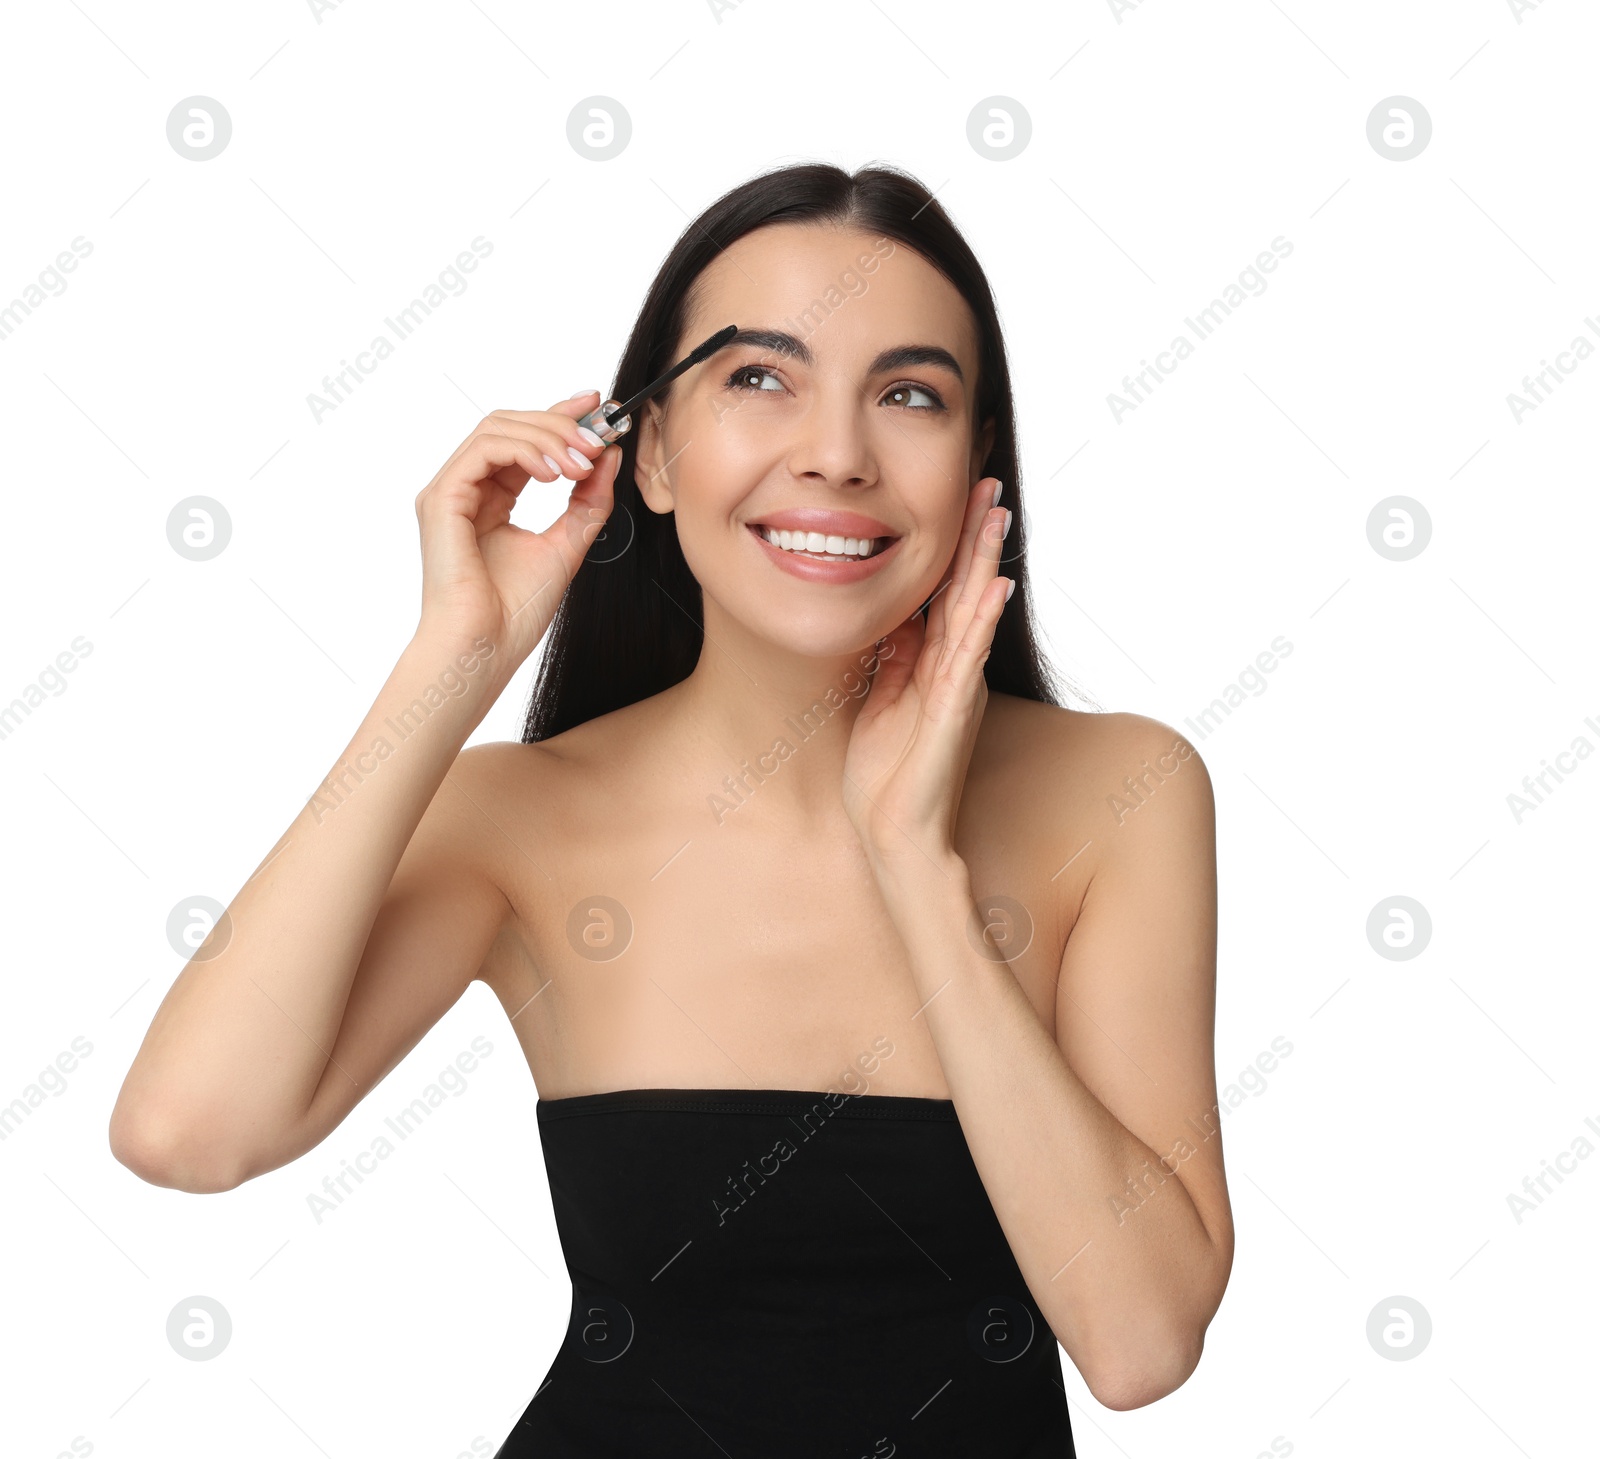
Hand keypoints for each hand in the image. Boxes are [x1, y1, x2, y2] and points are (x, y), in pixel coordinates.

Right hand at [412, 391, 622, 664]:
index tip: (598, 406)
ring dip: (548, 436)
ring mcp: (450, 491)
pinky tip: (554, 473)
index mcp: (491, 499)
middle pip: (511, 425)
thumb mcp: (568, 545)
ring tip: (582, 462)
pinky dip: (524, 450)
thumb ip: (588, 501)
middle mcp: (467, 489)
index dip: (560, 416)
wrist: (484, 649)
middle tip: (599, 438)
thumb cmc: (514, 613)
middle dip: (561, 423)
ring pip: (497, 428)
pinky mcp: (441, 498)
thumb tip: (608, 456)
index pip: (525, 440)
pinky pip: (484, 449)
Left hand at [843, 478, 1011, 866]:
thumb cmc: (885, 777)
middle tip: (988, 485)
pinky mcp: (953, 711)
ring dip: (984, 562)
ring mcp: (957, 688)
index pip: (944, 593)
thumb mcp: (879, 700)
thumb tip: (894, 615)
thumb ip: (891, 660)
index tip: (960, 499)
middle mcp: (952, 670)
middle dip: (975, 537)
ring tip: (997, 516)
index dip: (951, 547)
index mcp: (932, 665)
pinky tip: (992, 586)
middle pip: (966, 590)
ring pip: (973, 612)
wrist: (893, 833)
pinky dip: (980, 620)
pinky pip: (968, 656)